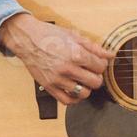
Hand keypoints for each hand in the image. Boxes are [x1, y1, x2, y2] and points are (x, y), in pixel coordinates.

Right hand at [0, 13, 115, 105]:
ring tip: (83, 80)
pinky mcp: (49, 87)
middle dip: (96, 77)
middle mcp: (68, 68)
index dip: (101, 64)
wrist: (27, 40)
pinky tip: (75, 90)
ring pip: (84, 93)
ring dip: (87, 88)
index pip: (100, 67)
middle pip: (95, 82)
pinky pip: (67, 101)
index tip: (97, 63)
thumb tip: (109, 55)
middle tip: (92, 72)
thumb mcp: (74, 36)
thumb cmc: (49, 36)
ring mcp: (58, 79)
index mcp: (76, 54)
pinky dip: (74, 98)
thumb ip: (93, 47)